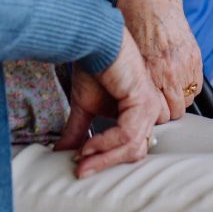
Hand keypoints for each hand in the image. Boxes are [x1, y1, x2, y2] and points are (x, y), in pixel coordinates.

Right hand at [54, 28, 162, 177]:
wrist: (94, 40)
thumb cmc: (94, 66)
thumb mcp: (85, 106)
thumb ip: (79, 131)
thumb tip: (62, 154)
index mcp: (139, 113)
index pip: (130, 148)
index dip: (107, 160)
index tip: (81, 168)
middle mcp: (150, 112)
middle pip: (133, 152)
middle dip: (105, 164)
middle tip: (80, 170)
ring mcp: (150, 108)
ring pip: (131, 147)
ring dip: (103, 157)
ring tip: (81, 161)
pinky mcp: (144, 102)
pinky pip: (126, 134)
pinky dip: (105, 143)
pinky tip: (87, 146)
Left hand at [116, 0, 202, 121]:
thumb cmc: (131, 24)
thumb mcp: (126, 56)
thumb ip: (135, 81)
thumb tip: (136, 100)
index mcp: (150, 73)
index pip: (160, 114)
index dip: (154, 115)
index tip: (149, 111)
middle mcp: (169, 71)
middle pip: (176, 111)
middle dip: (168, 110)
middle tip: (159, 101)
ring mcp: (185, 64)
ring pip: (188, 100)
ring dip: (179, 98)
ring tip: (168, 88)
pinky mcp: (195, 56)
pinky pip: (197, 85)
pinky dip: (190, 85)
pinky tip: (178, 78)